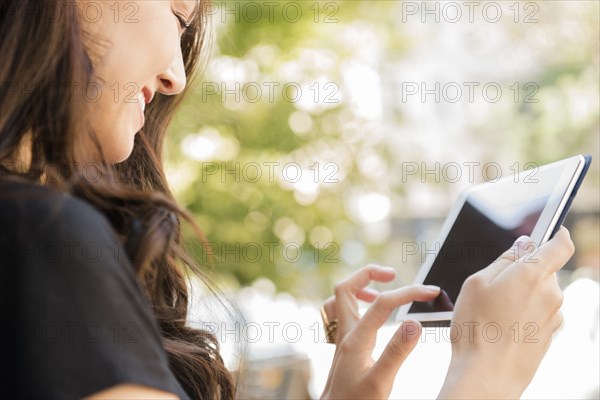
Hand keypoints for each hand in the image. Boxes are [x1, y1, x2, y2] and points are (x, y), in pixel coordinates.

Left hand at [320, 265, 440, 399]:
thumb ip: (397, 352)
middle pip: (345, 288)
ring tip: (382, 292)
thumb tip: (414, 322)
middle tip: (393, 275)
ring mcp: (342, 340)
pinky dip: (354, 305)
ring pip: (339, 300)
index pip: (382, 303)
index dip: (409, 292)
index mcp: (355, 339)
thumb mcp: (380, 382)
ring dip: (359, 288)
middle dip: (369, 274)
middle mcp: (345, 334)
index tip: (431, 293)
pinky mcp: (344, 348)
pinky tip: (369, 315)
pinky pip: (341, 315)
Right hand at [439, 227, 574, 398]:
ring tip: (495, 311)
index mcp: (533, 273)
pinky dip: (525, 314)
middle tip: (496, 284)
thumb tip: (523, 244)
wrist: (487, 374)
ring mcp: (554, 316)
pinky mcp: (550, 335)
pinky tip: (503, 326)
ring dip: (524, 295)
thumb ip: (504, 259)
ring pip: (541, 293)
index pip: (561, 245)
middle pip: (545, 270)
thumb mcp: (477, 283)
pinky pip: (540, 313)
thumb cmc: (476, 327)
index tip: (552, 232)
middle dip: (525, 271)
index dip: (558, 235)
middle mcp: (551, 293)